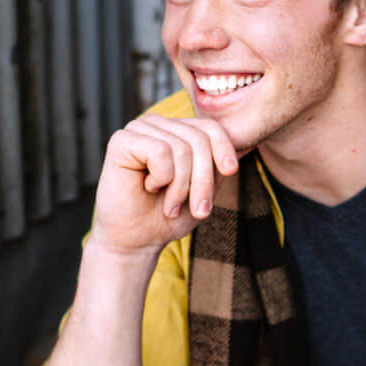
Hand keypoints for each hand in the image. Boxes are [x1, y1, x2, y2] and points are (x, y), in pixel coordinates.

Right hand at [92, 114, 239, 255]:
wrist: (137, 240)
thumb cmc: (169, 215)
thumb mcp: (205, 188)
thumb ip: (218, 165)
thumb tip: (244, 145)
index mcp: (176, 131)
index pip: (210, 127)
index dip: (224, 149)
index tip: (230, 172)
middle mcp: (157, 125)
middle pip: (199, 140)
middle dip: (203, 180)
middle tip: (198, 210)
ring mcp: (138, 129)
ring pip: (181, 148)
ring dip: (181, 187)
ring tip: (171, 206)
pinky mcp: (121, 140)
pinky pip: (159, 151)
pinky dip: (161, 178)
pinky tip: (148, 188)